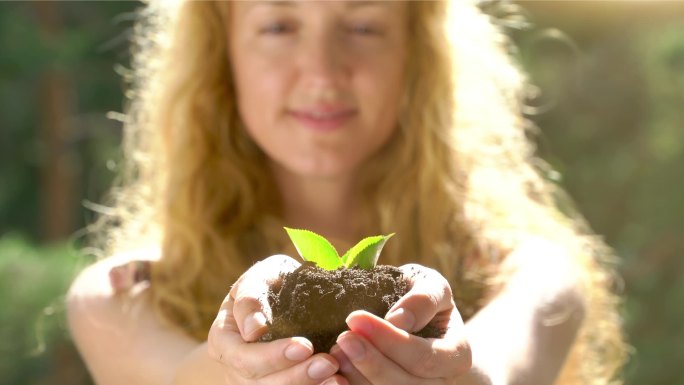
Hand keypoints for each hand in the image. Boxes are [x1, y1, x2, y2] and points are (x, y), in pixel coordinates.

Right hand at [207, 254, 347, 384]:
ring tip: (337, 378)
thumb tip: (253, 330)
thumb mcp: (257, 278)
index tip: (305, 346)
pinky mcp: (276, 384)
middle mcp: (234, 369)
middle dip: (297, 376)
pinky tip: (336, 383)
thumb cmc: (269, 284)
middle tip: (329, 363)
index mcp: (223, 341)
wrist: (282, 296)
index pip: (244, 358)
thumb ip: (250, 298)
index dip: (273, 356)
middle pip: (262, 384)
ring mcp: (254, 383)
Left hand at [329, 264, 472, 384]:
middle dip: (372, 362)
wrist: (417, 316)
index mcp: (457, 355)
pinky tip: (337, 371)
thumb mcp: (430, 284)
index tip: (355, 317)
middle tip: (342, 338)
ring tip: (336, 352)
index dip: (390, 340)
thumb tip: (397, 320)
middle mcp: (442, 383)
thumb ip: (422, 298)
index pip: (424, 357)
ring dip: (359, 377)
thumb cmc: (422, 296)